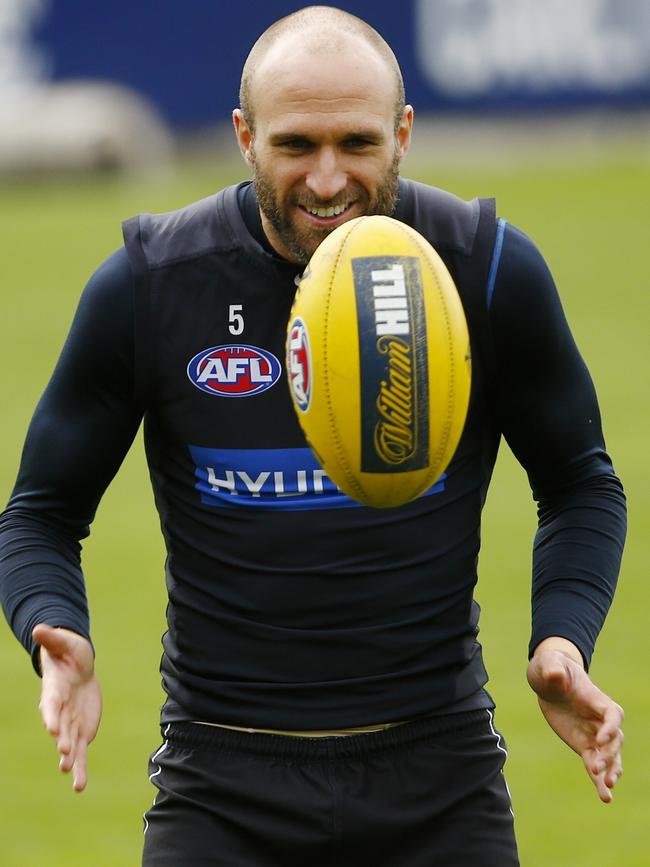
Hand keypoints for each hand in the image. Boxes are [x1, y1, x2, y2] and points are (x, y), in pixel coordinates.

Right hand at [32, 624, 101, 791]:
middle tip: (66, 751)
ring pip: (69, 744)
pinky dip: (80, 767)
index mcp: (54, 691)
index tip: (52, 726)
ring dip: (71, 758)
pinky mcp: (81, 731)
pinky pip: (81, 752)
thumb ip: (52, 639)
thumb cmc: (69, 651)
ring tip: (71, 772)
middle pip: (60, 727)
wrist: (78, 665)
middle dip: (63, 739)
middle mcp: (59, 711)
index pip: (51, 704)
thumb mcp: (64, 642)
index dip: (51, 715)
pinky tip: (79, 786)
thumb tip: (39, 628)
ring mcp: (70, 723)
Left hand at [527, 640, 622, 802]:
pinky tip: (605, 797)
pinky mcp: (584, 745)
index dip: (610, 728)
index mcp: (597, 699)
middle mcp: (600, 720)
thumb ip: (553, 668)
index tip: (600, 739)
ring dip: (611, 771)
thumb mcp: (549, 664)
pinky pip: (594, 765)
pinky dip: (599, 780)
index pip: (613, 715)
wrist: (549, 680)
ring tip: (608, 788)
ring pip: (610, 757)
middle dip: (609, 755)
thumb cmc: (552, 668)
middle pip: (615, 740)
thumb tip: (555, 676)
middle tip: (597, 767)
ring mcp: (594, 735)